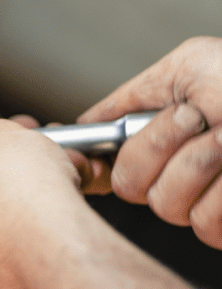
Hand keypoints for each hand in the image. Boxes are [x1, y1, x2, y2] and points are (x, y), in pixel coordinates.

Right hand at [79, 36, 221, 247]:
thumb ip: (130, 96)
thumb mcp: (189, 65)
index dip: (93, 158)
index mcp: (160, 134)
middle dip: (159, 145)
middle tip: (198, 118)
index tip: (90, 152)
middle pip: (127, 184)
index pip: (103, 159)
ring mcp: (204, 200)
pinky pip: (205, 224)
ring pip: (165, 205)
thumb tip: (83, 123)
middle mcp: (176, 171)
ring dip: (200, 164)